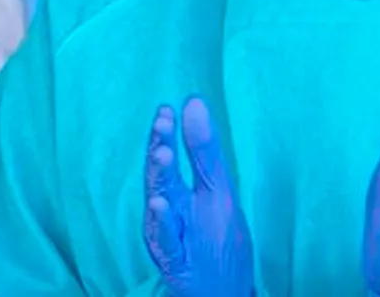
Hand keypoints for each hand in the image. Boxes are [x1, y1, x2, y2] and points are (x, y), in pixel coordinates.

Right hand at [144, 99, 255, 296]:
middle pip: (162, 179)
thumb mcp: (216, 191)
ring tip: (161, 154)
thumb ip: (203, 151)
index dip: (166, 135)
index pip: (170, 160)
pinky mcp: (176, 263)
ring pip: (160, 207)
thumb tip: (193, 101)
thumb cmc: (213, 238)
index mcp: (180, 194)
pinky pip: (167, 243)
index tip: (165, 108)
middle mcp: (169, 213)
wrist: (219, 290)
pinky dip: (162, 225)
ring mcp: (170, 237)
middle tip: (161, 124)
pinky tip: (161, 205)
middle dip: (160, 151)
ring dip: (160, 180)